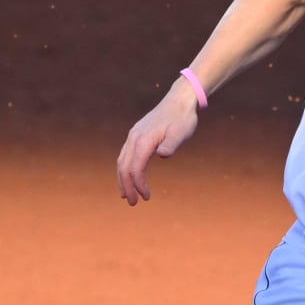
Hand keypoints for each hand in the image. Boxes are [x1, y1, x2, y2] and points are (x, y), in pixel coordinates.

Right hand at [116, 80, 199, 204]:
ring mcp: (133, 136)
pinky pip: (126, 155)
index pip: (135, 167)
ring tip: (126, 195)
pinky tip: (129, 177)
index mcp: (143, 140)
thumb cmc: (182, 118)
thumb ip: (171, 143)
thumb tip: (163, 154)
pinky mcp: (136, 136)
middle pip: (124, 166)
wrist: (179, 101)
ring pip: (122, 161)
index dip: (138, 184)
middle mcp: (134, 138)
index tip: (146, 197)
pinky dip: (125, 168)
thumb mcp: (181, 132)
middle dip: (127, 186)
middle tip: (133, 203)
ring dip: (123, 179)